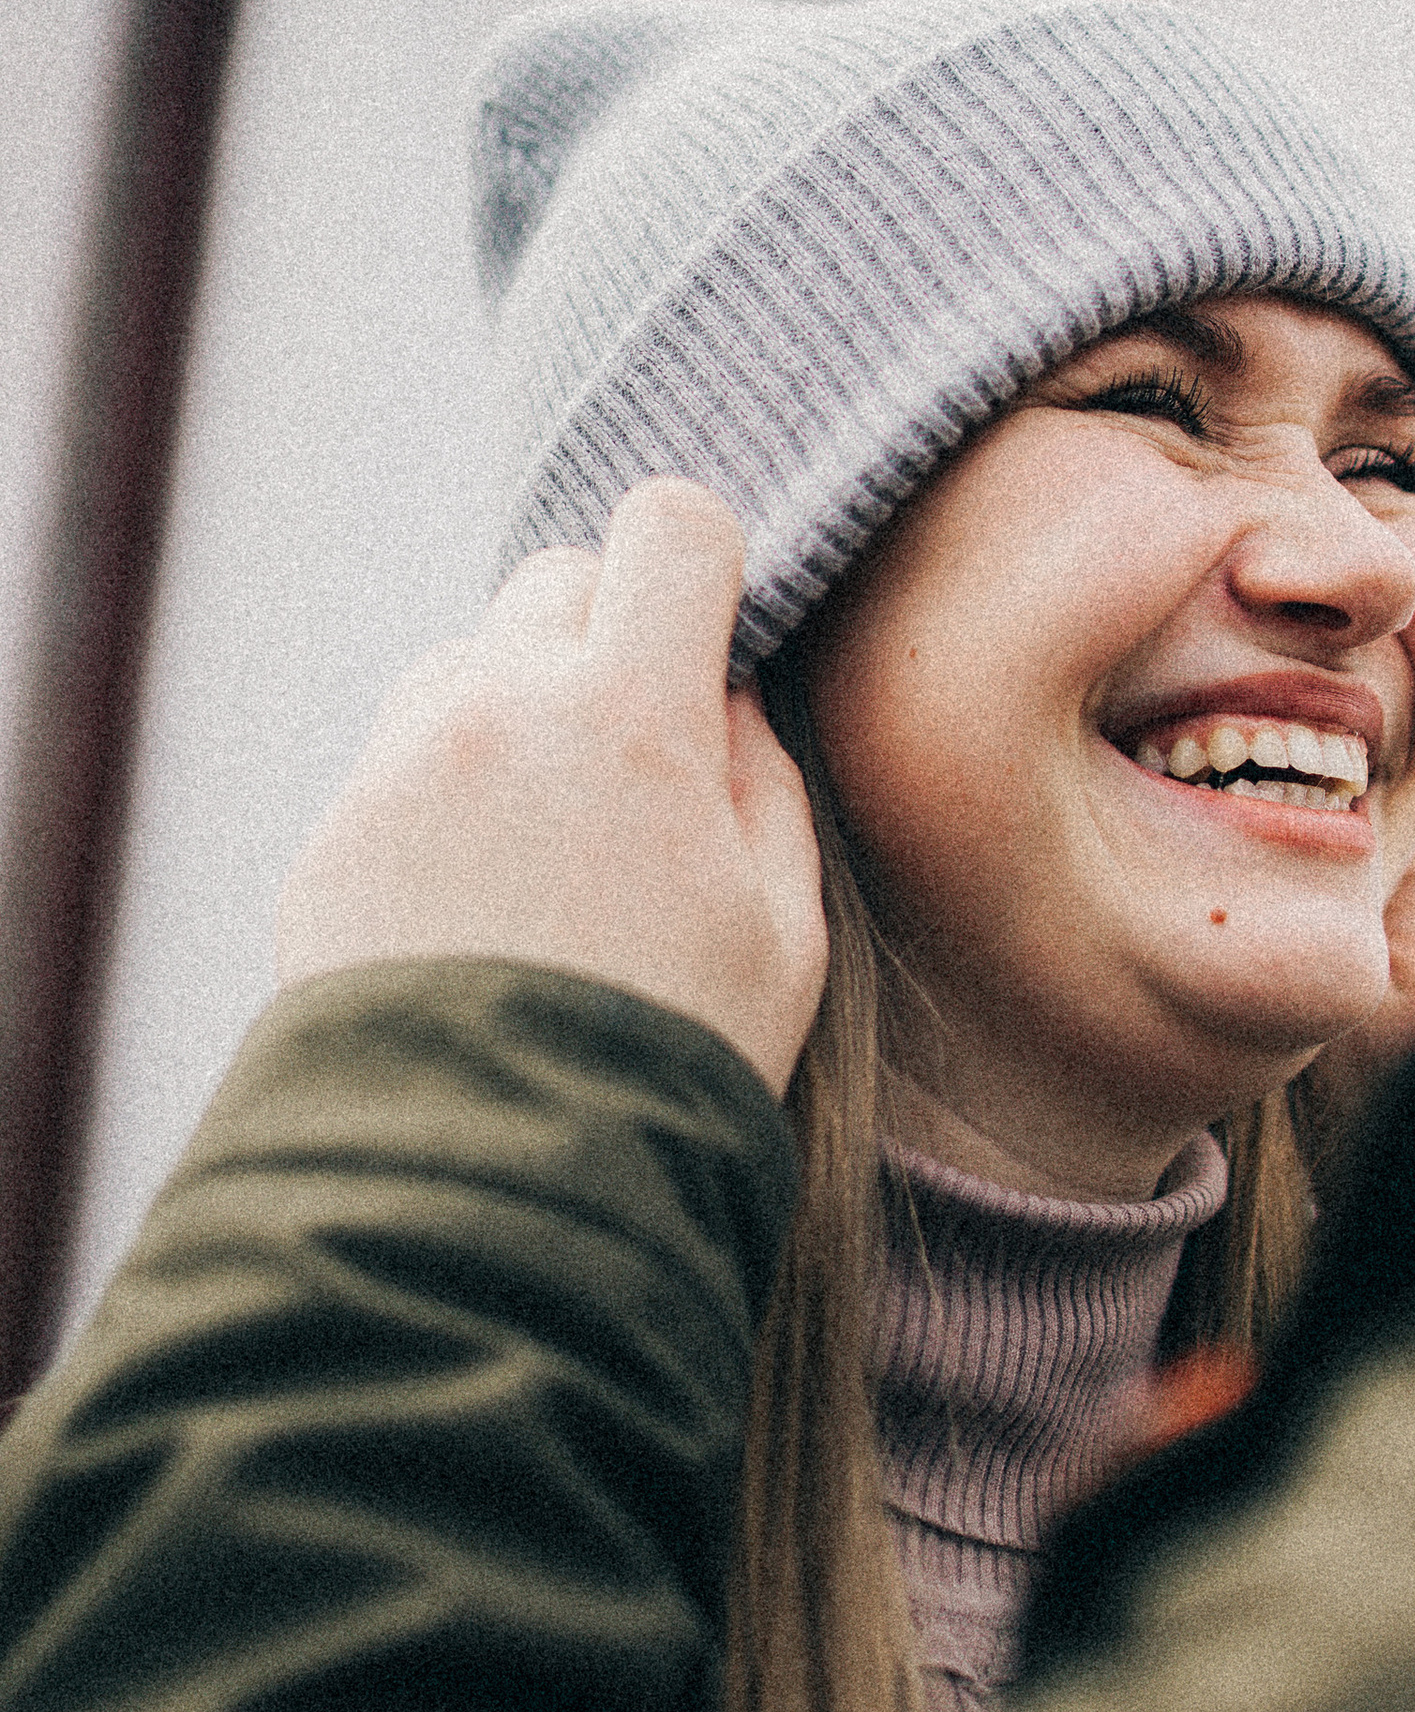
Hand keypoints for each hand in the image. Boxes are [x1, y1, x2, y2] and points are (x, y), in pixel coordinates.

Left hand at [274, 480, 826, 1095]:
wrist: (486, 1186)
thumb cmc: (669, 1058)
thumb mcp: (784, 930)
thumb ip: (765, 781)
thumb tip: (731, 699)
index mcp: (631, 715)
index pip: (667, 524)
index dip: (706, 561)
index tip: (716, 631)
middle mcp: (497, 706)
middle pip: (559, 577)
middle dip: (613, 637)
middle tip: (644, 757)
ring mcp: (398, 765)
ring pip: (472, 662)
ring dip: (522, 711)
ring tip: (560, 850)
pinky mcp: (334, 832)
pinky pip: (408, 760)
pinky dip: (455, 795)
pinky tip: (490, 907)